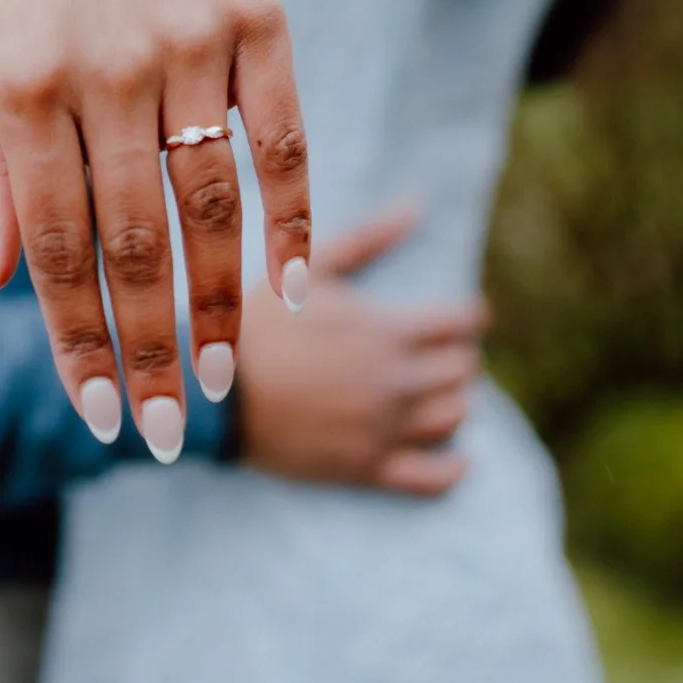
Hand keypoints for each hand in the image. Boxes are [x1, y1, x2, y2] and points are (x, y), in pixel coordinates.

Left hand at [0, 0, 309, 461]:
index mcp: (22, 82)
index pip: (54, 241)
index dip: (76, 338)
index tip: (97, 414)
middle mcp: (105, 63)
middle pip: (134, 239)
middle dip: (151, 349)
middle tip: (162, 433)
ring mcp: (188, 40)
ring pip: (212, 203)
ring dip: (222, 305)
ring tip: (223, 380)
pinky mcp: (258, 19)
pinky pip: (285, 140)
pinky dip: (296, 220)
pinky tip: (296, 289)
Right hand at [235, 203, 484, 494]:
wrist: (214, 395)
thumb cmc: (259, 324)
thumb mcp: (309, 269)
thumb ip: (369, 238)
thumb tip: (416, 205)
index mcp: (387, 331)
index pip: (462, 323)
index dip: (468, 316)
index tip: (458, 317)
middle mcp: (396, 381)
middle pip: (463, 370)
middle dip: (458, 356)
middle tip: (439, 352)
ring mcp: (384, 428)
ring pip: (454, 416)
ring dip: (454, 399)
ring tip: (436, 391)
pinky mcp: (367, 467)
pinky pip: (432, 477)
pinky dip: (454, 467)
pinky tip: (457, 455)